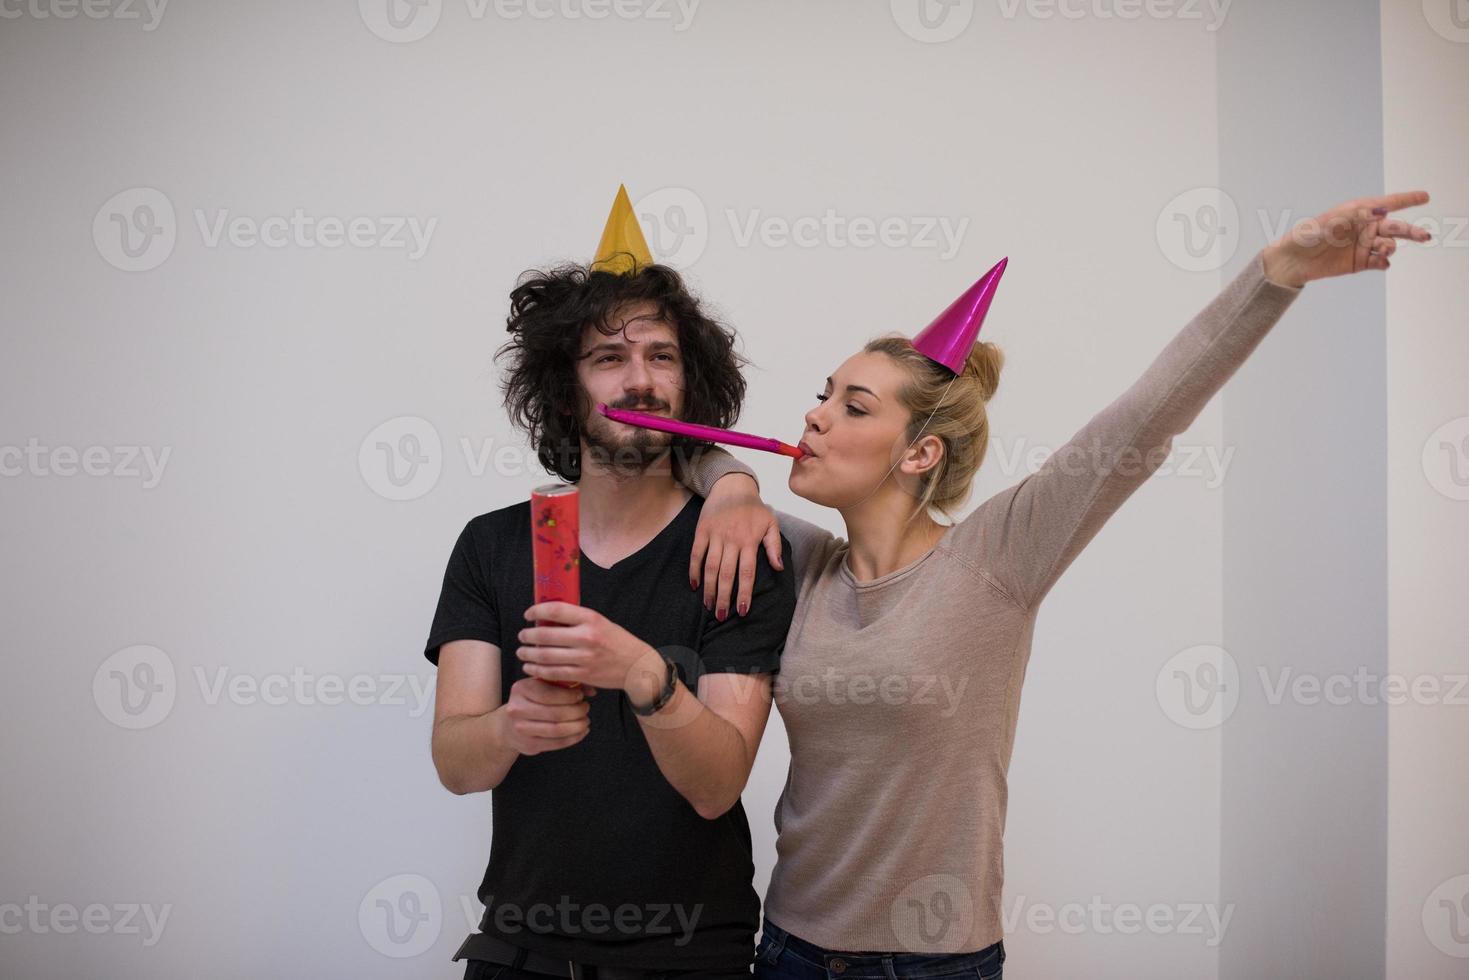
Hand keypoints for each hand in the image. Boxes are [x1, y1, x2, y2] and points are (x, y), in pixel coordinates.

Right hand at [498, 677, 590, 755]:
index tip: (581, 696)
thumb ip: (567, 683)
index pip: (549, 694)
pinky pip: (556, 743)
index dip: (569, 696)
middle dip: (576, 711)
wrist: (508, 726)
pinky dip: (574, 738)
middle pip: (555, 713)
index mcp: (521, 689)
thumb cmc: (532, 701)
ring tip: (585, 721)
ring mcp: (521, 729)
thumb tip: (592, 690)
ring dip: (577, 726)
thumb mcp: (543, 685)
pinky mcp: (528, 745)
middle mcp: (517, 709)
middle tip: (586, 708)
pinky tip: (581, 732)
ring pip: (557, 730)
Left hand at [517, 602, 663, 698]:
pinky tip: (531, 668)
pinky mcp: (583, 674)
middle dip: (528, 636)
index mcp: (591, 618)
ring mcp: (585, 657)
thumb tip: (548, 617)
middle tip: (522, 635)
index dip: (536, 611)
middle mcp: (587, 637)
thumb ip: (578, 620)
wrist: (637, 665)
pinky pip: (553, 673)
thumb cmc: (617, 642)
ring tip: (522, 652)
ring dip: (528, 654)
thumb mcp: (601, 622)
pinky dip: (538, 670)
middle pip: (546, 635)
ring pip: (546, 656)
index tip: (528, 614)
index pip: (556, 610)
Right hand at [690, 474, 783, 619]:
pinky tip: (694, 585)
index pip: (747, 573)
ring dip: (708, 589)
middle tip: (721, 616)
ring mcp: (715, 535)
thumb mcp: (771, 523)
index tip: (741, 611)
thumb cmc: (754, 508)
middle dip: (723, 597)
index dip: (744, 593)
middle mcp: (731, 540)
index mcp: (749, 541)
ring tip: (709, 606)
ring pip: (710, 567)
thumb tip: (778, 568)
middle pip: (726, 574)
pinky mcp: (702, 531)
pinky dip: (694, 570)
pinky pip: (696, 554)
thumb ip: (775, 546)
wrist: (732, 486)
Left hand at [1263, 190, 1431, 286]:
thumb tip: (1383, 210)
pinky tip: (1382, 261)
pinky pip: (1380, 262)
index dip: (1407, 200)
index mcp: (1360, 212)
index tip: (1426, 196)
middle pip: (1395, 228)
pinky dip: (1384, 261)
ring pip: (1390, 244)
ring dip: (1392, 246)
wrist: (1293, 259)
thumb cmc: (1310, 233)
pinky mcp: (1360, 262)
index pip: (1388, 204)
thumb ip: (1357, 214)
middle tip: (1424, 236)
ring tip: (1386, 249)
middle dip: (1411, 231)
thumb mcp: (1332, 220)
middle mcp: (1366, 227)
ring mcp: (1364, 245)